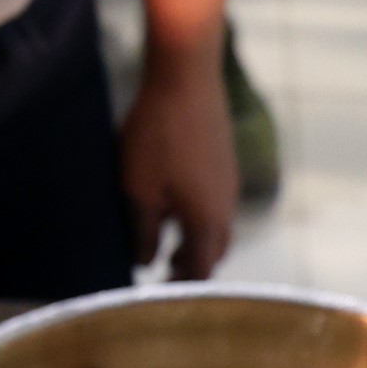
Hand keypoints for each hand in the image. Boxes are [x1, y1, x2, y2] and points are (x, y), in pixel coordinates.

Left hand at [120, 30, 239, 278]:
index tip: (156, 293)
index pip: (200, 270)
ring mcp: (228, 180)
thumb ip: (143, 231)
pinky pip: (216, 200)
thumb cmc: (157, 134)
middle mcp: (225, 205)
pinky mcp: (224, 158)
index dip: (180, 286)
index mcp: (205, 220)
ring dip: (195, 238)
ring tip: (166, 238)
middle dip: (191, 265)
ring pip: (217, 224)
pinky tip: (174, 199)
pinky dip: (198, 213)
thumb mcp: (138, 189)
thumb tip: (145, 262)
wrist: (185, 74)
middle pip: (214, 250)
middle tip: (163, 270)